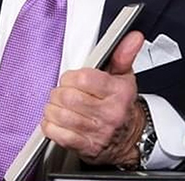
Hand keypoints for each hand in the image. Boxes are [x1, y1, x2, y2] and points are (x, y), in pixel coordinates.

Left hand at [41, 31, 145, 166]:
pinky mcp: (86, 147)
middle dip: (59, 92)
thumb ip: (123, 54)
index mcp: (117, 93)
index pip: (83, 79)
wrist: (130, 139)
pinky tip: (56, 121)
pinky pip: (58, 134)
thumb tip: (133, 37)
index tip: (71, 79)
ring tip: (58, 106)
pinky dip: (50, 126)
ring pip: (60, 115)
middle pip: (68, 97)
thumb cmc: (122, 105)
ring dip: (52, 109)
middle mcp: (109, 113)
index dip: (70, 77)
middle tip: (62, 93)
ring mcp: (98, 132)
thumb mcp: (124, 77)